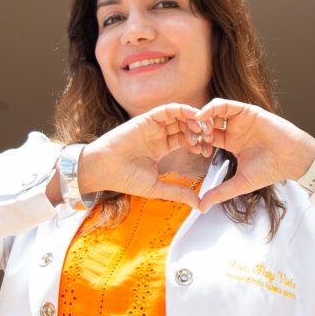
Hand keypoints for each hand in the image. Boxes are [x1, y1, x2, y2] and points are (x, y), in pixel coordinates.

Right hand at [74, 103, 210, 207]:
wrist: (104, 170)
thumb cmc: (125, 179)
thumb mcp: (157, 187)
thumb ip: (178, 192)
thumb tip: (199, 205)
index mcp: (161, 147)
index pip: (185, 140)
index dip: (198, 143)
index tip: (208, 152)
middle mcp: (158, 134)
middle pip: (184, 126)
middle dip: (199, 131)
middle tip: (210, 138)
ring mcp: (152, 126)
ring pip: (178, 116)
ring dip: (193, 120)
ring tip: (203, 129)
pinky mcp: (146, 118)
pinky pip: (167, 110)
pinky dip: (181, 110)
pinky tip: (193, 116)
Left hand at [193, 99, 314, 208]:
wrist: (290, 160)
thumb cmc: (269, 171)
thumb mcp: (239, 183)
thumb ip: (219, 193)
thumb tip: (201, 207)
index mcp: (231, 142)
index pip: (207, 137)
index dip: (198, 141)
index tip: (194, 150)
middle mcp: (234, 129)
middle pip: (208, 122)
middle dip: (197, 128)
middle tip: (191, 136)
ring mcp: (240, 119)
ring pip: (214, 111)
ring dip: (203, 117)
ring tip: (197, 126)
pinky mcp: (247, 111)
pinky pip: (225, 104)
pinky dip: (212, 107)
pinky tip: (203, 116)